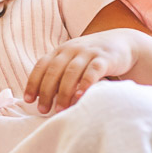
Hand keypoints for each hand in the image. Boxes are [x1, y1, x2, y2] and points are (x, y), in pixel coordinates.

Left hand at [23, 29, 141, 112]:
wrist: (123, 42)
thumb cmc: (92, 57)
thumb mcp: (73, 61)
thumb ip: (60, 74)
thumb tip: (42, 98)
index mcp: (60, 50)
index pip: (41, 66)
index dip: (33, 83)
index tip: (28, 100)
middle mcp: (71, 49)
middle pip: (54, 71)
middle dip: (46, 91)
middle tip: (42, 110)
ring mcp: (88, 52)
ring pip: (71, 72)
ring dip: (63, 92)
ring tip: (59, 109)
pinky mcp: (105, 58)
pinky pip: (93, 71)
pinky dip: (85, 83)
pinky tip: (80, 96)